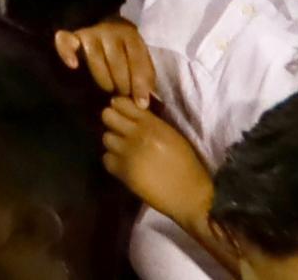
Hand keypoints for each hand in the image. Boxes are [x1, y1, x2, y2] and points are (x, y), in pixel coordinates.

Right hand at [54, 19, 157, 103]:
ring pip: (94, 56)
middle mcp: (110, 30)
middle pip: (115, 59)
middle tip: (123, 95)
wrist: (109, 36)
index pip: (136, 59)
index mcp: (131, 35)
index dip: (139, 84)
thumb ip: (144, 80)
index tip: (141, 103)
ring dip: (103, 78)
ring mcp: (90, 32)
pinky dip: (67, 52)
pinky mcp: (73, 37)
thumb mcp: (142, 65)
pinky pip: (65, 41)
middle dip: (122, 82)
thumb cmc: (128, 57)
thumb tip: (141, 104)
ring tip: (109, 88)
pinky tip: (73, 66)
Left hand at [98, 95, 216, 228]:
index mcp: (152, 124)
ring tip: (126, 152)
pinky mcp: (124, 172)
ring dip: (114, 144)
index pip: (121, 103)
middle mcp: (138, 135)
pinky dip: (114, 162)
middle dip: (112, 123)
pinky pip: (107, 159)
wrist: (191, 195)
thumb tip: (131, 112)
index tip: (124, 115)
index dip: (119, 108)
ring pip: (106, 138)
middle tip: (121, 132)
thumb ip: (150, 122)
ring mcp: (128, 154)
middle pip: (107, 116)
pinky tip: (126, 166)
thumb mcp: (171, 135)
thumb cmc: (186, 165)